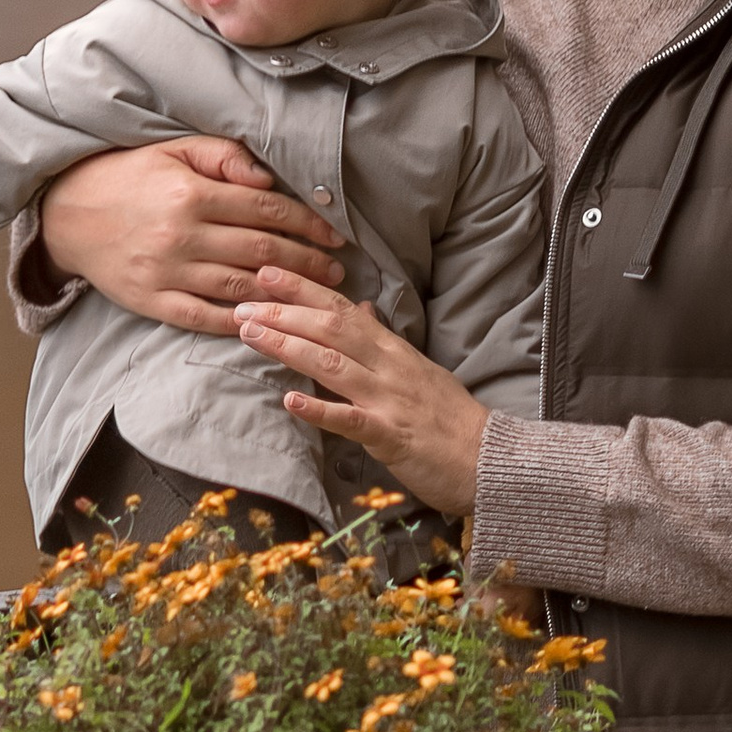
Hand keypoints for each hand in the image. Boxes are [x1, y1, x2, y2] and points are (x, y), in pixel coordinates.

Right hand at [38, 137, 344, 336]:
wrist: (67, 213)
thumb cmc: (129, 176)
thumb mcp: (174, 149)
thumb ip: (223, 156)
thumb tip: (267, 177)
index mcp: (193, 193)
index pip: (267, 209)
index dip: (307, 224)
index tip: (335, 235)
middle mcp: (182, 234)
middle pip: (262, 252)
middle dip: (308, 263)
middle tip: (337, 272)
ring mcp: (167, 271)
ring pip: (241, 287)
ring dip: (285, 294)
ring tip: (315, 297)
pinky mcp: (152, 300)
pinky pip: (204, 317)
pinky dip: (239, 321)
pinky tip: (267, 321)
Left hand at [236, 277, 490, 519]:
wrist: (489, 458)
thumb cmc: (450, 418)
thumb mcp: (419, 369)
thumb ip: (384, 341)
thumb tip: (360, 310)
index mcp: (393, 350)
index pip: (341, 310)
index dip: (303, 290)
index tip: (266, 273)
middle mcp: (389, 367)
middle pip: (330, 330)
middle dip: (283, 314)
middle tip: (241, 303)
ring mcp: (389, 399)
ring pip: (333, 364)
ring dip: (288, 347)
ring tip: (251, 335)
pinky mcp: (390, 436)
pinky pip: (350, 420)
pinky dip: (319, 409)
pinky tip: (289, 401)